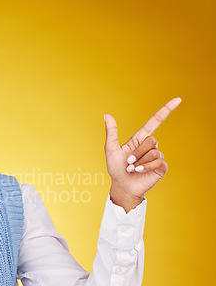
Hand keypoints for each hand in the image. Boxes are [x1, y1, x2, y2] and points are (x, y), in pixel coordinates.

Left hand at [103, 97, 181, 211]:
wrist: (122, 186)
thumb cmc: (116, 168)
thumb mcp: (111, 149)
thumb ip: (111, 132)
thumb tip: (107, 115)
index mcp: (139, 138)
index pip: (155, 122)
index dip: (166, 110)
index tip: (178, 99)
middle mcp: (150, 146)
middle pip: (151, 140)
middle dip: (137, 152)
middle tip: (128, 162)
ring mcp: (156, 156)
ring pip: (154, 151)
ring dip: (139, 161)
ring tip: (132, 169)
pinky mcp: (161, 167)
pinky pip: (157, 162)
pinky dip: (145, 166)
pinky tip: (138, 171)